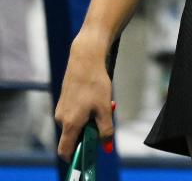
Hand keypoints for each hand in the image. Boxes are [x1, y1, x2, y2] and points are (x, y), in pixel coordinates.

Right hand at [55, 39, 114, 160]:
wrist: (85, 59)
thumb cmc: (95, 83)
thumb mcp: (104, 109)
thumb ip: (105, 130)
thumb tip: (106, 145)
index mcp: (69, 124)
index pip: (65, 151)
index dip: (75, 156)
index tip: (88, 153)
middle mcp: (61, 119)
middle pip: (73, 137)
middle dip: (88, 132)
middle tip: (103, 119)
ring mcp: (61, 108)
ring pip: (75, 123)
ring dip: (88, 119)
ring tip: (101, 103)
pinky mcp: (64, 100)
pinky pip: (74, 113)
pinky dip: (85, 111)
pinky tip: (95, 96)